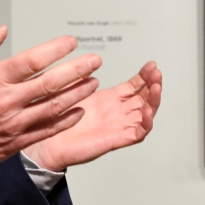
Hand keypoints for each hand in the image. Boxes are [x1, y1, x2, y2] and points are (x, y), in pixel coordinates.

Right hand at [0, 26, 101, 178]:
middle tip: (94, 60)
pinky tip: (79, 110)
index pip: (32, 60)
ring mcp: (13, 124)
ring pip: (54, 106)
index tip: (71, 42)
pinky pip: (48, 130)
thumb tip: (2, 29)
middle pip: (50, 82)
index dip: (56, 49)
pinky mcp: (16, 142)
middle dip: (77, 69)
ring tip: (93, 82)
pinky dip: (66, 120)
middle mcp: (6, 102)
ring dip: (77, 93)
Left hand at [24, 61, 161, 171]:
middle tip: (156, 73)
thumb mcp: (73, 92)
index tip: (150, 65)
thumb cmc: (58, 121)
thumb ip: (83, 77)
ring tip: (156, 87)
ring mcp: (118, 126)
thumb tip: (89, 59)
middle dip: (153, 85)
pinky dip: (146, 123)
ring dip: (154, 101)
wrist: (47, 144)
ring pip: (145, 114)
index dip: (144, 76)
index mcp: (109, 100)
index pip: (134, 87)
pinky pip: (137, 133)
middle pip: (144, 98)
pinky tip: (148, 111)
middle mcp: (117, 113)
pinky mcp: (115, 140)